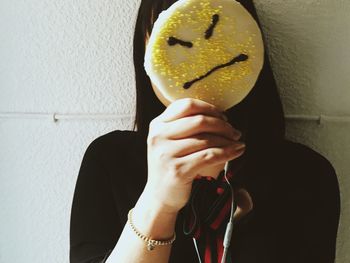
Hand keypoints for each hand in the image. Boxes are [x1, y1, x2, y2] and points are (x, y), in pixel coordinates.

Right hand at [143, 98, 245, 213]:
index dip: (209, 108)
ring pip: (207, 139)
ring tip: (238, 142)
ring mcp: (166, 154)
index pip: (187, 105)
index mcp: (157, 125)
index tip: (223, 117)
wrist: (159, 196)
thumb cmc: (171, 165)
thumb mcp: (170, 141)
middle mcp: (159, 136)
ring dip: (228, 140)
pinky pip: (209, 156)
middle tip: (234, 132)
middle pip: (199, 120)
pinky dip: (228, 152)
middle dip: (222, 125)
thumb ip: (185, 125)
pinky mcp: (178, 170)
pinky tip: (237, 151)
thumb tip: (220, 116)